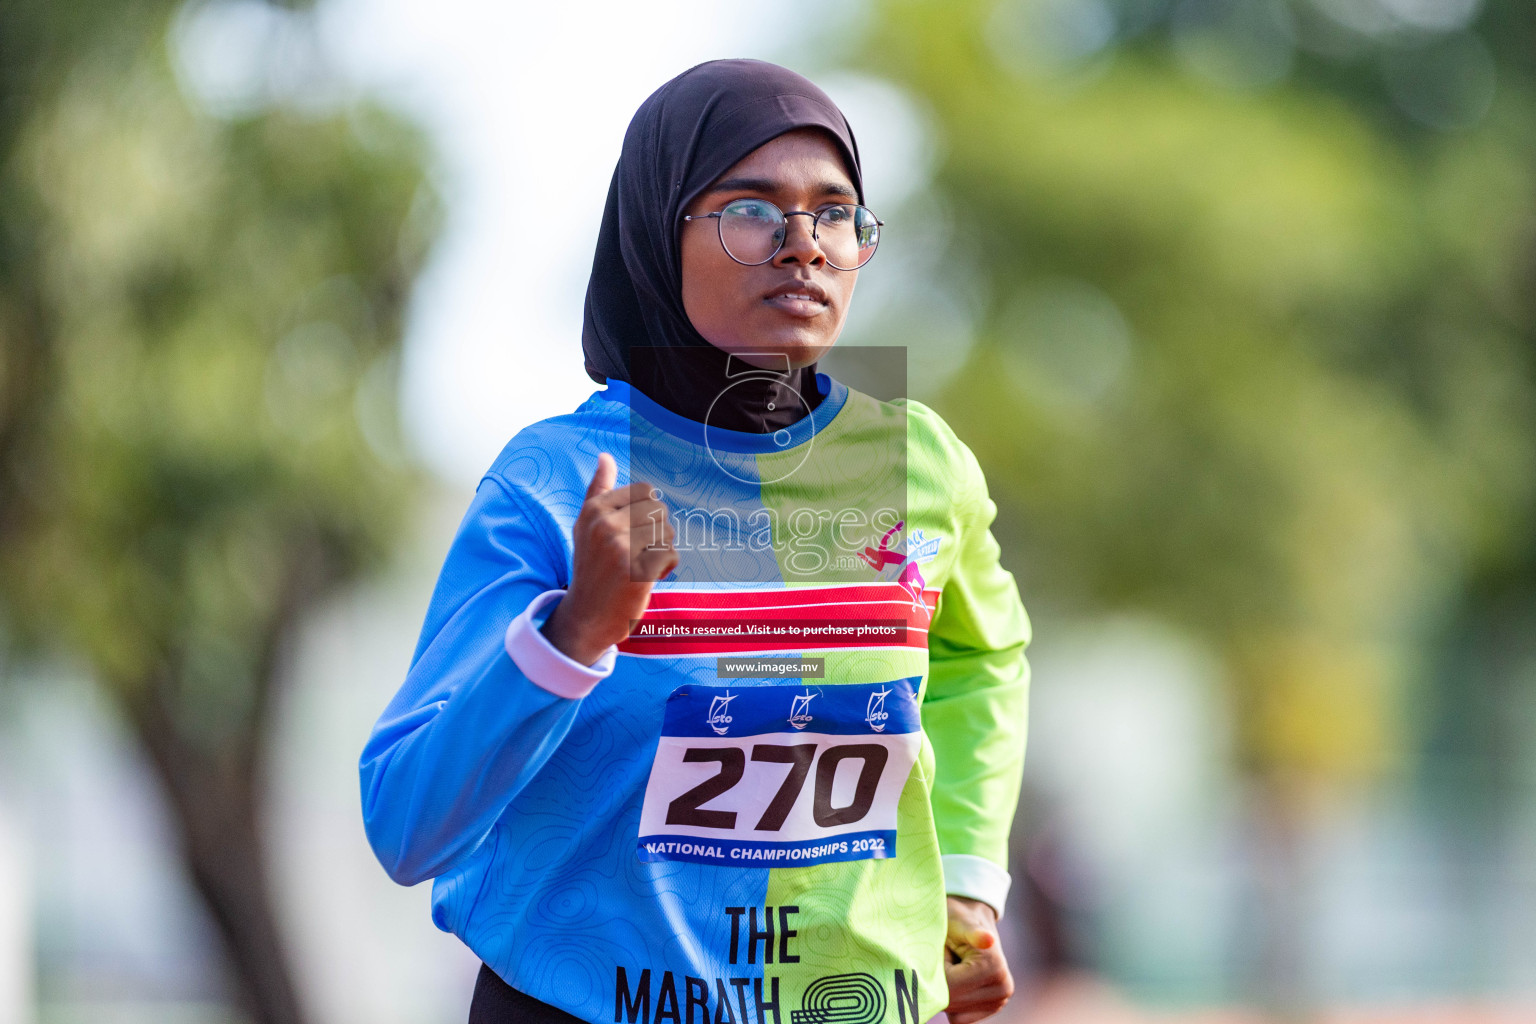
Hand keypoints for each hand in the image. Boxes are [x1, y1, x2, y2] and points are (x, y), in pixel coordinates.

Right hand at [540, 452, 676, 664]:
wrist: (587, 615)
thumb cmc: (592, 566)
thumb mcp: (587, 525)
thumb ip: (598, 489)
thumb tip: (605, 456)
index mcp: (594, 509)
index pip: (646, 493)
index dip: (646, 515)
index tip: (629, 534)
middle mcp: (605, 524)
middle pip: (659, 511)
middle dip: (656, 533)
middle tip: (636, 554)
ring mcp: (620, 546)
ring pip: (667, 532)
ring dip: (662, 550)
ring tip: (640, 565)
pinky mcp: (637, 569)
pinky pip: (670, 555)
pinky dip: (666, 568)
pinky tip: (647, 579)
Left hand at [943, 896, 1012, 1023]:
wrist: (970, 920)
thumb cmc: (957, 919)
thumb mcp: (959, 921)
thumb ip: (971, 932)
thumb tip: (987, 940)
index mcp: (994, 967)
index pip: (949, 987)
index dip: (931, 972)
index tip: (937, 952)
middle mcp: (1003, 989)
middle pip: (951, 1003)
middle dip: (937, 983)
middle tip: (942, 958)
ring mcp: (999, 1002)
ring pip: (954, 1013)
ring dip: (943, 992)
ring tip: (951, 967)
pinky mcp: (990, 1009)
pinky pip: (959, 1018)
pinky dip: (951, 1002)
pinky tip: (954, 980)